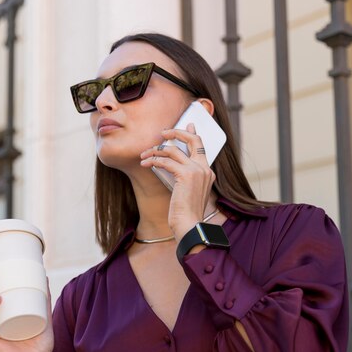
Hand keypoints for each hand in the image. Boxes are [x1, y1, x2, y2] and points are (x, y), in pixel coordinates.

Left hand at [140, 123, 215, 239]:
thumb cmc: (186, 214)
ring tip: (144, 155)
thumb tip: (170, 166)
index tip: (186, 126)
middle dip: (177, 132)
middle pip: (193, 140)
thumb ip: (184, 178)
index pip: (201, 147)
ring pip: (173, 150)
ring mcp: (197, 171)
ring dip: (155, 151)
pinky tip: (145, 164)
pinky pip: (166, 161)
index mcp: (208, 173)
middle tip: (163, 133)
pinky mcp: (186, 175)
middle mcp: (204, 169)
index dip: (192, 134)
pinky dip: (153, 160)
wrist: (190, 225)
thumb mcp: (187, 192)